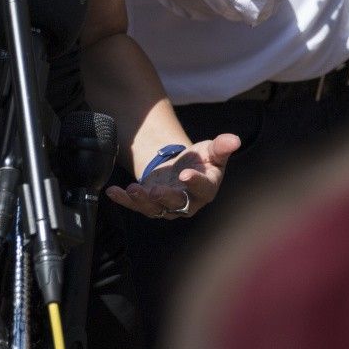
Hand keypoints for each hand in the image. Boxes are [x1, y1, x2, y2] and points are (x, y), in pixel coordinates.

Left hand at [106, 134, 240, 218]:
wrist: (183, 168)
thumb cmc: (201, 161)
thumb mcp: (211, 151)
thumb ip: (221, 146)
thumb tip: (234, 139)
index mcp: (206, 189)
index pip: (203, 188)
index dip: (195, 182)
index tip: (185, 175)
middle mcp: (187, 203)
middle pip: (177, 203)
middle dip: (165, 197)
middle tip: (155, 190)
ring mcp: (167, 206)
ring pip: (155, 209)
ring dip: (142, 201)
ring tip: (132, 190)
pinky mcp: (150, 204)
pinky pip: (136, 206)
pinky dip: (124, 200)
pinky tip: (113, 192)